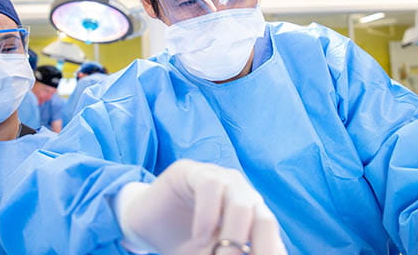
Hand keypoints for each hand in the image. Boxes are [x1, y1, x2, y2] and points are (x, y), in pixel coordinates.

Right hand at [117, 160, 286, 254]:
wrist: (147, 223)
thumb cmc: (184, 242)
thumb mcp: (210, 254)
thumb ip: (231, 252)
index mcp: (254, 216)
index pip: (270, 237)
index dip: (267, 254)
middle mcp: (244, 195)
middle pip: (264, 221)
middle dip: (253, 249)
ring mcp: (222, 180)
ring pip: (241, 204)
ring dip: (231, 236)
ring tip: (214, 253)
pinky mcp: (196, 171)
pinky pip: (211, 186)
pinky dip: (207, 216)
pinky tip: (198, 235)